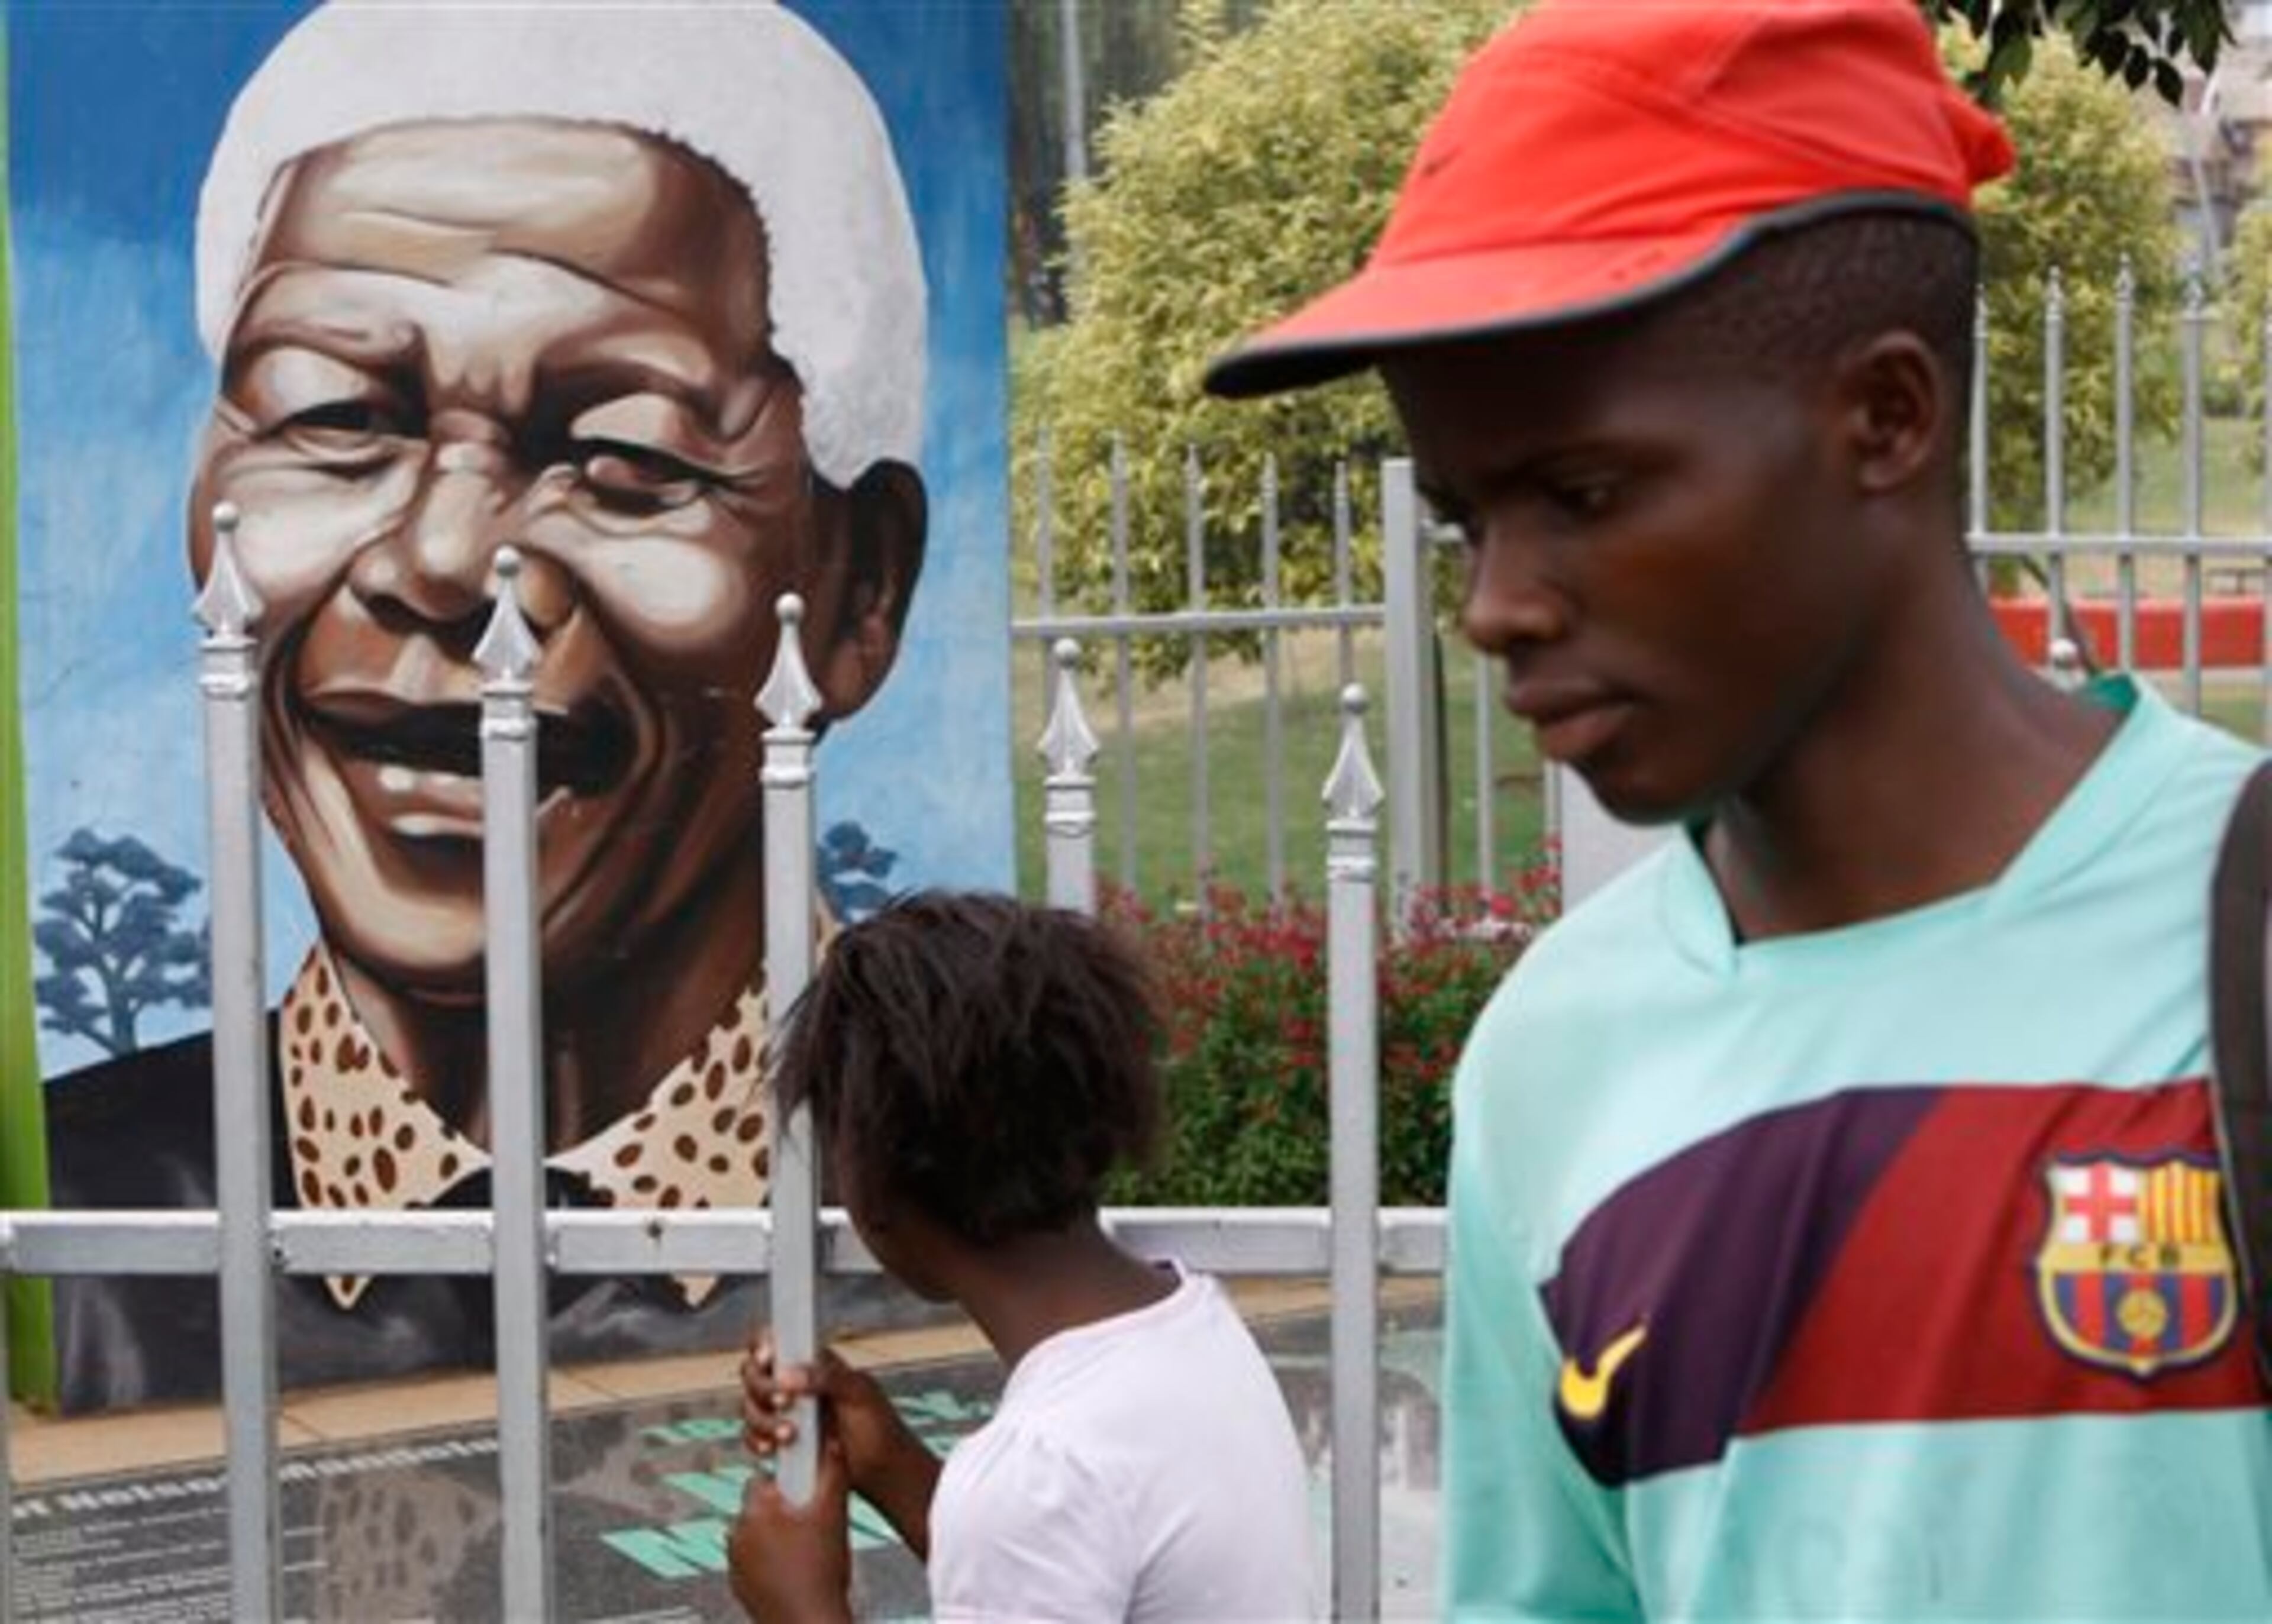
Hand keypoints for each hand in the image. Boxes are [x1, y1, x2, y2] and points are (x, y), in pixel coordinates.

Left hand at [726, 1435, 853, 1623]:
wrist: (810, 1622)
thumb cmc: (821, 1571)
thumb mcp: (835, 1513)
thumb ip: (833, 1470)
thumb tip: (831, 1443)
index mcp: (756, 1509)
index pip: (762, 1477)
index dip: (786, 1483)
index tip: (801, 1492)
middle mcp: (737, 1532)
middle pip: (758, 1506)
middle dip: (780, 1509)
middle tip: (808, 1522)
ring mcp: (735, 1561)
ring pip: (755, 1533)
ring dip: (772, 1535)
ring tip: (803, 1548)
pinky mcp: (738, 1584)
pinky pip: (751, 1560)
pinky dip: (767, 1560)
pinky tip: (793, 1569)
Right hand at [741, 1334, 912, 1497]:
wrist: (882, 1471)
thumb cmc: (878, 1426)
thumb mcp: (860, 1394)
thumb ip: (828, 1377)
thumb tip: (788, 1375)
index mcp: (813, 1363)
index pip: (776, 1341)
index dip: (761, 1344)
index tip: (766, 1358)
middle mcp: (793, 1384)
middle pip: (752, 1374)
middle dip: (761, 1387)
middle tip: (784, 1402)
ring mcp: (784, 1413)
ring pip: (749, 1406)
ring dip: (761, 1419)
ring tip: (789, 1435)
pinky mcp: (779, 1442)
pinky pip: (752, 1437)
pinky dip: (756, 1442)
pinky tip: (771, 1451)